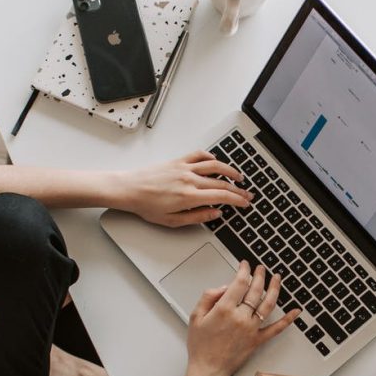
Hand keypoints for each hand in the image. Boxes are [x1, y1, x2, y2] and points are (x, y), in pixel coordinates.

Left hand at [116, 150, 251, 227]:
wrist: (129, 189)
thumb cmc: (146, 205)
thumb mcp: (172, 220)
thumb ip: (197, 217)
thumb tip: (215, 213)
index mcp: (189, 196)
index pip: (222, 196)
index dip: (237, 200)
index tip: (245, 203)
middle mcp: (189, 179)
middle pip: (221, 182)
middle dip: (238, 189)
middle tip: (246, 194)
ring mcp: (184, 168)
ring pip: (214, 165)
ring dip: (230, 171)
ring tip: (238, 177)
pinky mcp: (177, 161)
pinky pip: (199, 155)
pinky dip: (210, 157)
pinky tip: (215, 161)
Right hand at [186, 262, 298, 375]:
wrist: (208, 369)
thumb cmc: (200, 345)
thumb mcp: (195, 316)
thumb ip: (209, 297)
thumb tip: (224, 287)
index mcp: (224, 309)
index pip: (240, 282)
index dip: (244, 270)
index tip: (245, 265)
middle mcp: (240, 317)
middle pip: (255, 290)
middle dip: (259, 275)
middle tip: (261, 268)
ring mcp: (251, 329)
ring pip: (268, 304)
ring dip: (274, 288)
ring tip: (276, 278)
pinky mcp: (257, 340)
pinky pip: (276, 328)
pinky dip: (288, 319)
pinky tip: (295, 311)